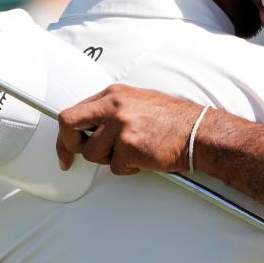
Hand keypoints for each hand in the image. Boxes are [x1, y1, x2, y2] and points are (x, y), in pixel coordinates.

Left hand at [56, 84, 207, 174]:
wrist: (198, 132)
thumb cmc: (173, 121)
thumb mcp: (137, 102)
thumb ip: (111, 111)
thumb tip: (89, 128)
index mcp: (114, 94)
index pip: (74, 112)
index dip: (66, 135)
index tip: (65, 150)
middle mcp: (114, 106)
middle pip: (68, 124)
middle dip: (68, 145)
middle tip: (73, 158)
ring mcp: (121, 125)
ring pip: (92, 153)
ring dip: (109, 160)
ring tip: (130, 153)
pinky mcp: (129, 146)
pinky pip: (115, 167)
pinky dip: (128, 169)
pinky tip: (143, 159)